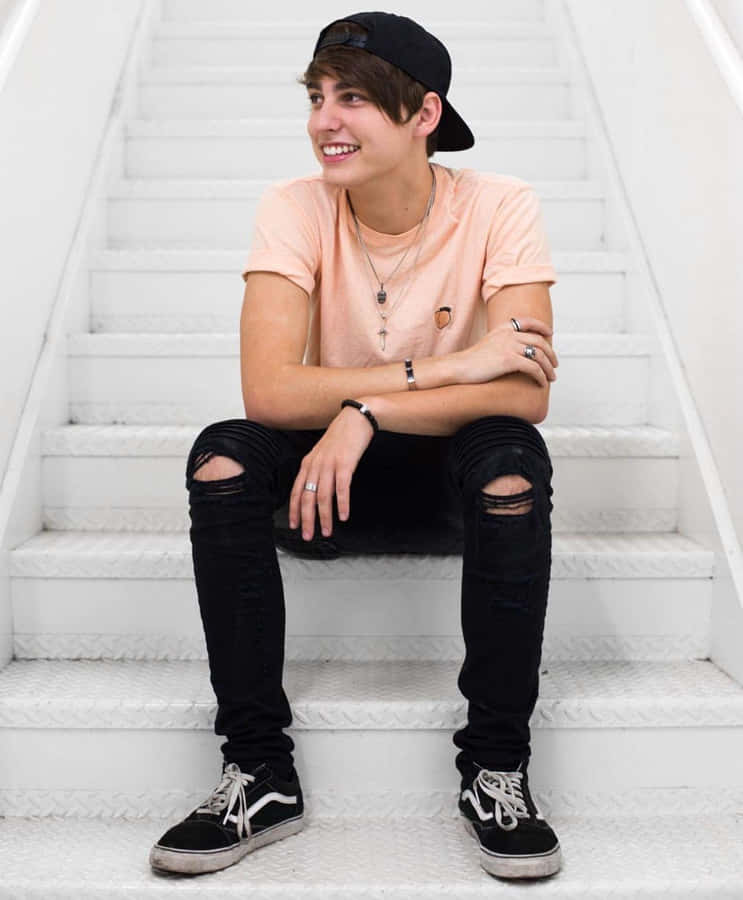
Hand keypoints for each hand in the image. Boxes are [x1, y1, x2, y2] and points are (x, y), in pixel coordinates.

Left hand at [289, 403, 374, 540]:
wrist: (356, 419)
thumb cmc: (341, 438)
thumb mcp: (323, 453)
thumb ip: (317, 470)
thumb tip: (314, 489)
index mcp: (308, 464)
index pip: (296, 491)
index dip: (294, 510)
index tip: (295, 525)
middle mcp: (315, 465)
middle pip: (307, 497)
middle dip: (307, 520)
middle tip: (308, 536)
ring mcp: (329, 465)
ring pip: (322, 496)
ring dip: (325, 517)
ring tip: (327, 532)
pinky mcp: (345, 464)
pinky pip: (341, 488)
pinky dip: (342, 504)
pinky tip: (343, 516)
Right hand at [454, 317, 557, 385]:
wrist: (459, 367)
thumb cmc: (471, 361)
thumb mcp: (488, 344)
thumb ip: (502, 342)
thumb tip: (516, 352)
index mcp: (503, 328)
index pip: (528, 322)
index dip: (541, 327)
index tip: (549, 333)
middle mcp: (508, 334)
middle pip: (539, 340)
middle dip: (550, 353)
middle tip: (554, 364)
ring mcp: (509, 346)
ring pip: (539, 355)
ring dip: (548, 368)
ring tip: (551, 377)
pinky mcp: (509, 360)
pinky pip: (533, 368)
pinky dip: (541, 377)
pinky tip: (542, 383)